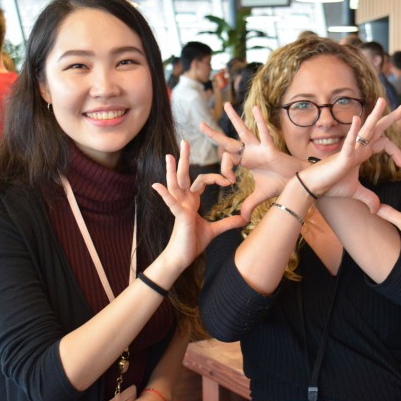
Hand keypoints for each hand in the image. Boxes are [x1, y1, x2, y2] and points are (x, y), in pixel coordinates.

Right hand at [152, 141, 244, 269]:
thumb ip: (228, 223)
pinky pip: (170, 203)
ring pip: (175, 185)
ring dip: (172, 170)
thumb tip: (244, 219)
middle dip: (184, 159)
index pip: (202, 181)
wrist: (182, 258)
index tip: (229, 181)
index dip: (215, 177)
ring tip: (169, 156)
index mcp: (191, 201)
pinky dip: (164, 194)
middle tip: (184, 142)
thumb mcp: (215, 230)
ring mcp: (179, 207)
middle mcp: (183, 201)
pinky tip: (157, 185)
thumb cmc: (193, 243)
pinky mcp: (178, 216)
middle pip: (184, 175)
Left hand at [201, 103, 304, 219]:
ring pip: (243, 132)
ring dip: (234, 119)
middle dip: (214, 135)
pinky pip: (263, 133)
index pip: (227, 160)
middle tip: (200, 125)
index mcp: (246, 161)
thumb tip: (242, 218)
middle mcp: (250, 152)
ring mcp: (259, 148)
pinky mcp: (270, 149)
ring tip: (225, 105)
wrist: (297, 183)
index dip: (224, 170)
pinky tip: (255, 108)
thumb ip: (249, 204)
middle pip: (228, 143)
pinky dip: (260, 121)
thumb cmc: (280, 184)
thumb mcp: (260, 195)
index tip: (229, 182)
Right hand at [297, 98, 400, 211]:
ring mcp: (351, 150)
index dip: (396, 152)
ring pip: (365, 129)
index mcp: (362, 153)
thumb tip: (376, 208)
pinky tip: (357, 119)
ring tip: (383, 101)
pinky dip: (353, 131)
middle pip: (377, 129)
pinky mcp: (342, 156)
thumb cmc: (331, 185)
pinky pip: (349, 142)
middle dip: (390, 118)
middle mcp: (358, 148)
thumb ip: (367, 197)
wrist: (315, 186)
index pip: (383, 144)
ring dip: (374, 115)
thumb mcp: (354, 192)